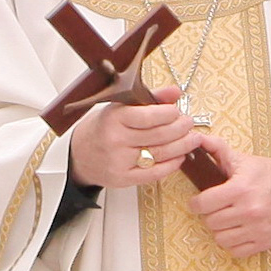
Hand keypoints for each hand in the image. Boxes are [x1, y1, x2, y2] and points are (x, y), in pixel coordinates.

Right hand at [71, 95, 195, 190]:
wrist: (79, 154)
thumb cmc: (104, 128)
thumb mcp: (121, 107)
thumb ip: (150, 98)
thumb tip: (175, 92)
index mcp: (114, 118)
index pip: (147, 116)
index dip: (168, 114)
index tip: (177, 111)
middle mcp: (115, 140)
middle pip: (157, 136)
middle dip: (180, 129)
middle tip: (189, 124)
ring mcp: (119, 161)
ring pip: (159, 154)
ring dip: (181, 146)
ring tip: (191, 139)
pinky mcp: (123, 178)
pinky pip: (154, 173)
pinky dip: (171, 165)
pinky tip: (179, 157)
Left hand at [193, 152, 270, 257]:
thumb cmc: (267, 175)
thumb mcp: (242, 159)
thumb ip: (217, 149)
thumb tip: (197, 139)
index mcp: (241, 189)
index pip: (203, 204)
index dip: (197, 203)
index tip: (199, 202)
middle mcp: (250, 211)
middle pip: (211, 222)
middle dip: (210, 214)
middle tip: (216, 208)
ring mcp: (258, 228)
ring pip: (221, 238)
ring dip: (221, 229)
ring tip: (227, 219)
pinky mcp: (265, 241)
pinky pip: (236, 251)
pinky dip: (233, 242)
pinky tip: (237, 230)